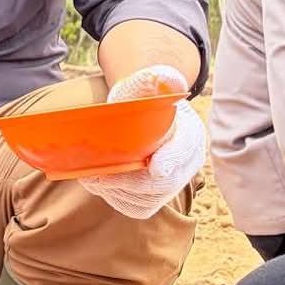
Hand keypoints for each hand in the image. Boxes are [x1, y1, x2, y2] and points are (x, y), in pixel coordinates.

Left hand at [81, 65, 206, 218]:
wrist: (139, 113)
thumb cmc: (143, 98)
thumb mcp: (146, 85)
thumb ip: (155, 80)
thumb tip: (166, 78)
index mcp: (190, 135)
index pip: (184, 152)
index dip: (171, 162)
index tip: (154, 167)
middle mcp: (185, 165)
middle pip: (163, 185)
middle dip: (130, 182)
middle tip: (101, 175)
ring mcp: (169, 185)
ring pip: (145, 201)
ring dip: (116, 191)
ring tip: (93, 175)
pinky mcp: (150, 198)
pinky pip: (134, 207)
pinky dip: (113, 197)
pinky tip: (98, 181)